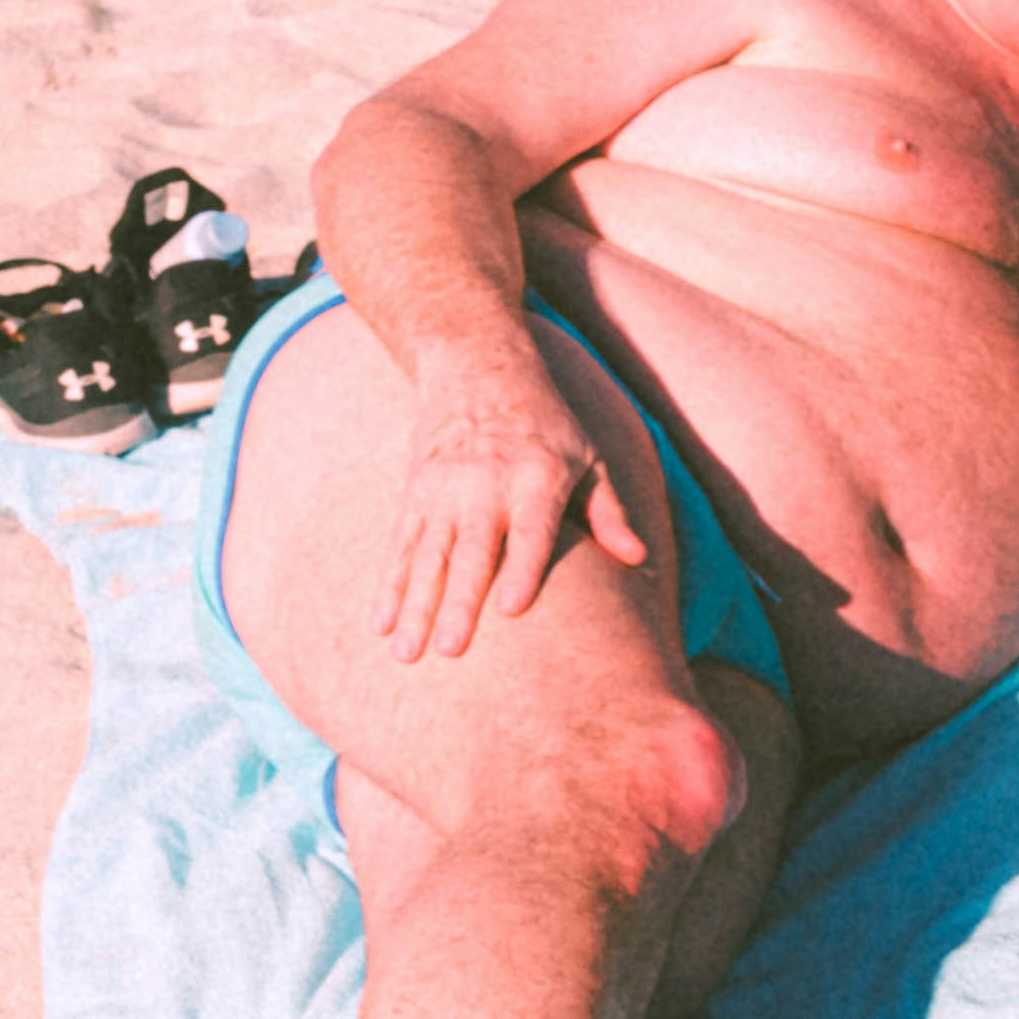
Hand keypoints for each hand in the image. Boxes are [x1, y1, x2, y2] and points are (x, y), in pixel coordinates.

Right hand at [380, 348, 643, 660]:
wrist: (477, 364)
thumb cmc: (546, 421)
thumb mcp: (587, 455)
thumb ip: (609, 511)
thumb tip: (638, 558)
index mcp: (537, 476)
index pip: (529, 530)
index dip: (522, 569)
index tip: (511, 610)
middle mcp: (486, 484)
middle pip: (472, 552)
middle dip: (459, 603)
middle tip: (450, 651)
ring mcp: (444, 489)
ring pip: (427, 556)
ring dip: (414, 606)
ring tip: (405, 654)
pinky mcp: (416, 492)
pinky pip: (400, 546)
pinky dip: (389, 586)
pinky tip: (380, 624)